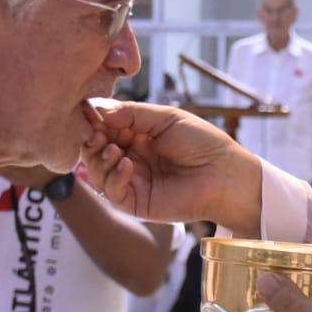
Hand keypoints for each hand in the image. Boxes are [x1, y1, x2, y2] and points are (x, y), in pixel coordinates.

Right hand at [80, 102, 262, 233]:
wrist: (225, 174)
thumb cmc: (202, 143)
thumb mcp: (165, 119)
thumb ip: (130, 114)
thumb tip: (97, 109)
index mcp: (137, 136)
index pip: (104, 128)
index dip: (93, 121)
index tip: (86, 112)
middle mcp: (131, 158)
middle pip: (95, 150)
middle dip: (91, 140)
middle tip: (95, 133)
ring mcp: (132, 181)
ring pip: (97, 173)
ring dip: (99, 159)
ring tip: (114, 150)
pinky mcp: (137, 203)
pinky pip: (112, 192)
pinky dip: (113, 177)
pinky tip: (127, 165)